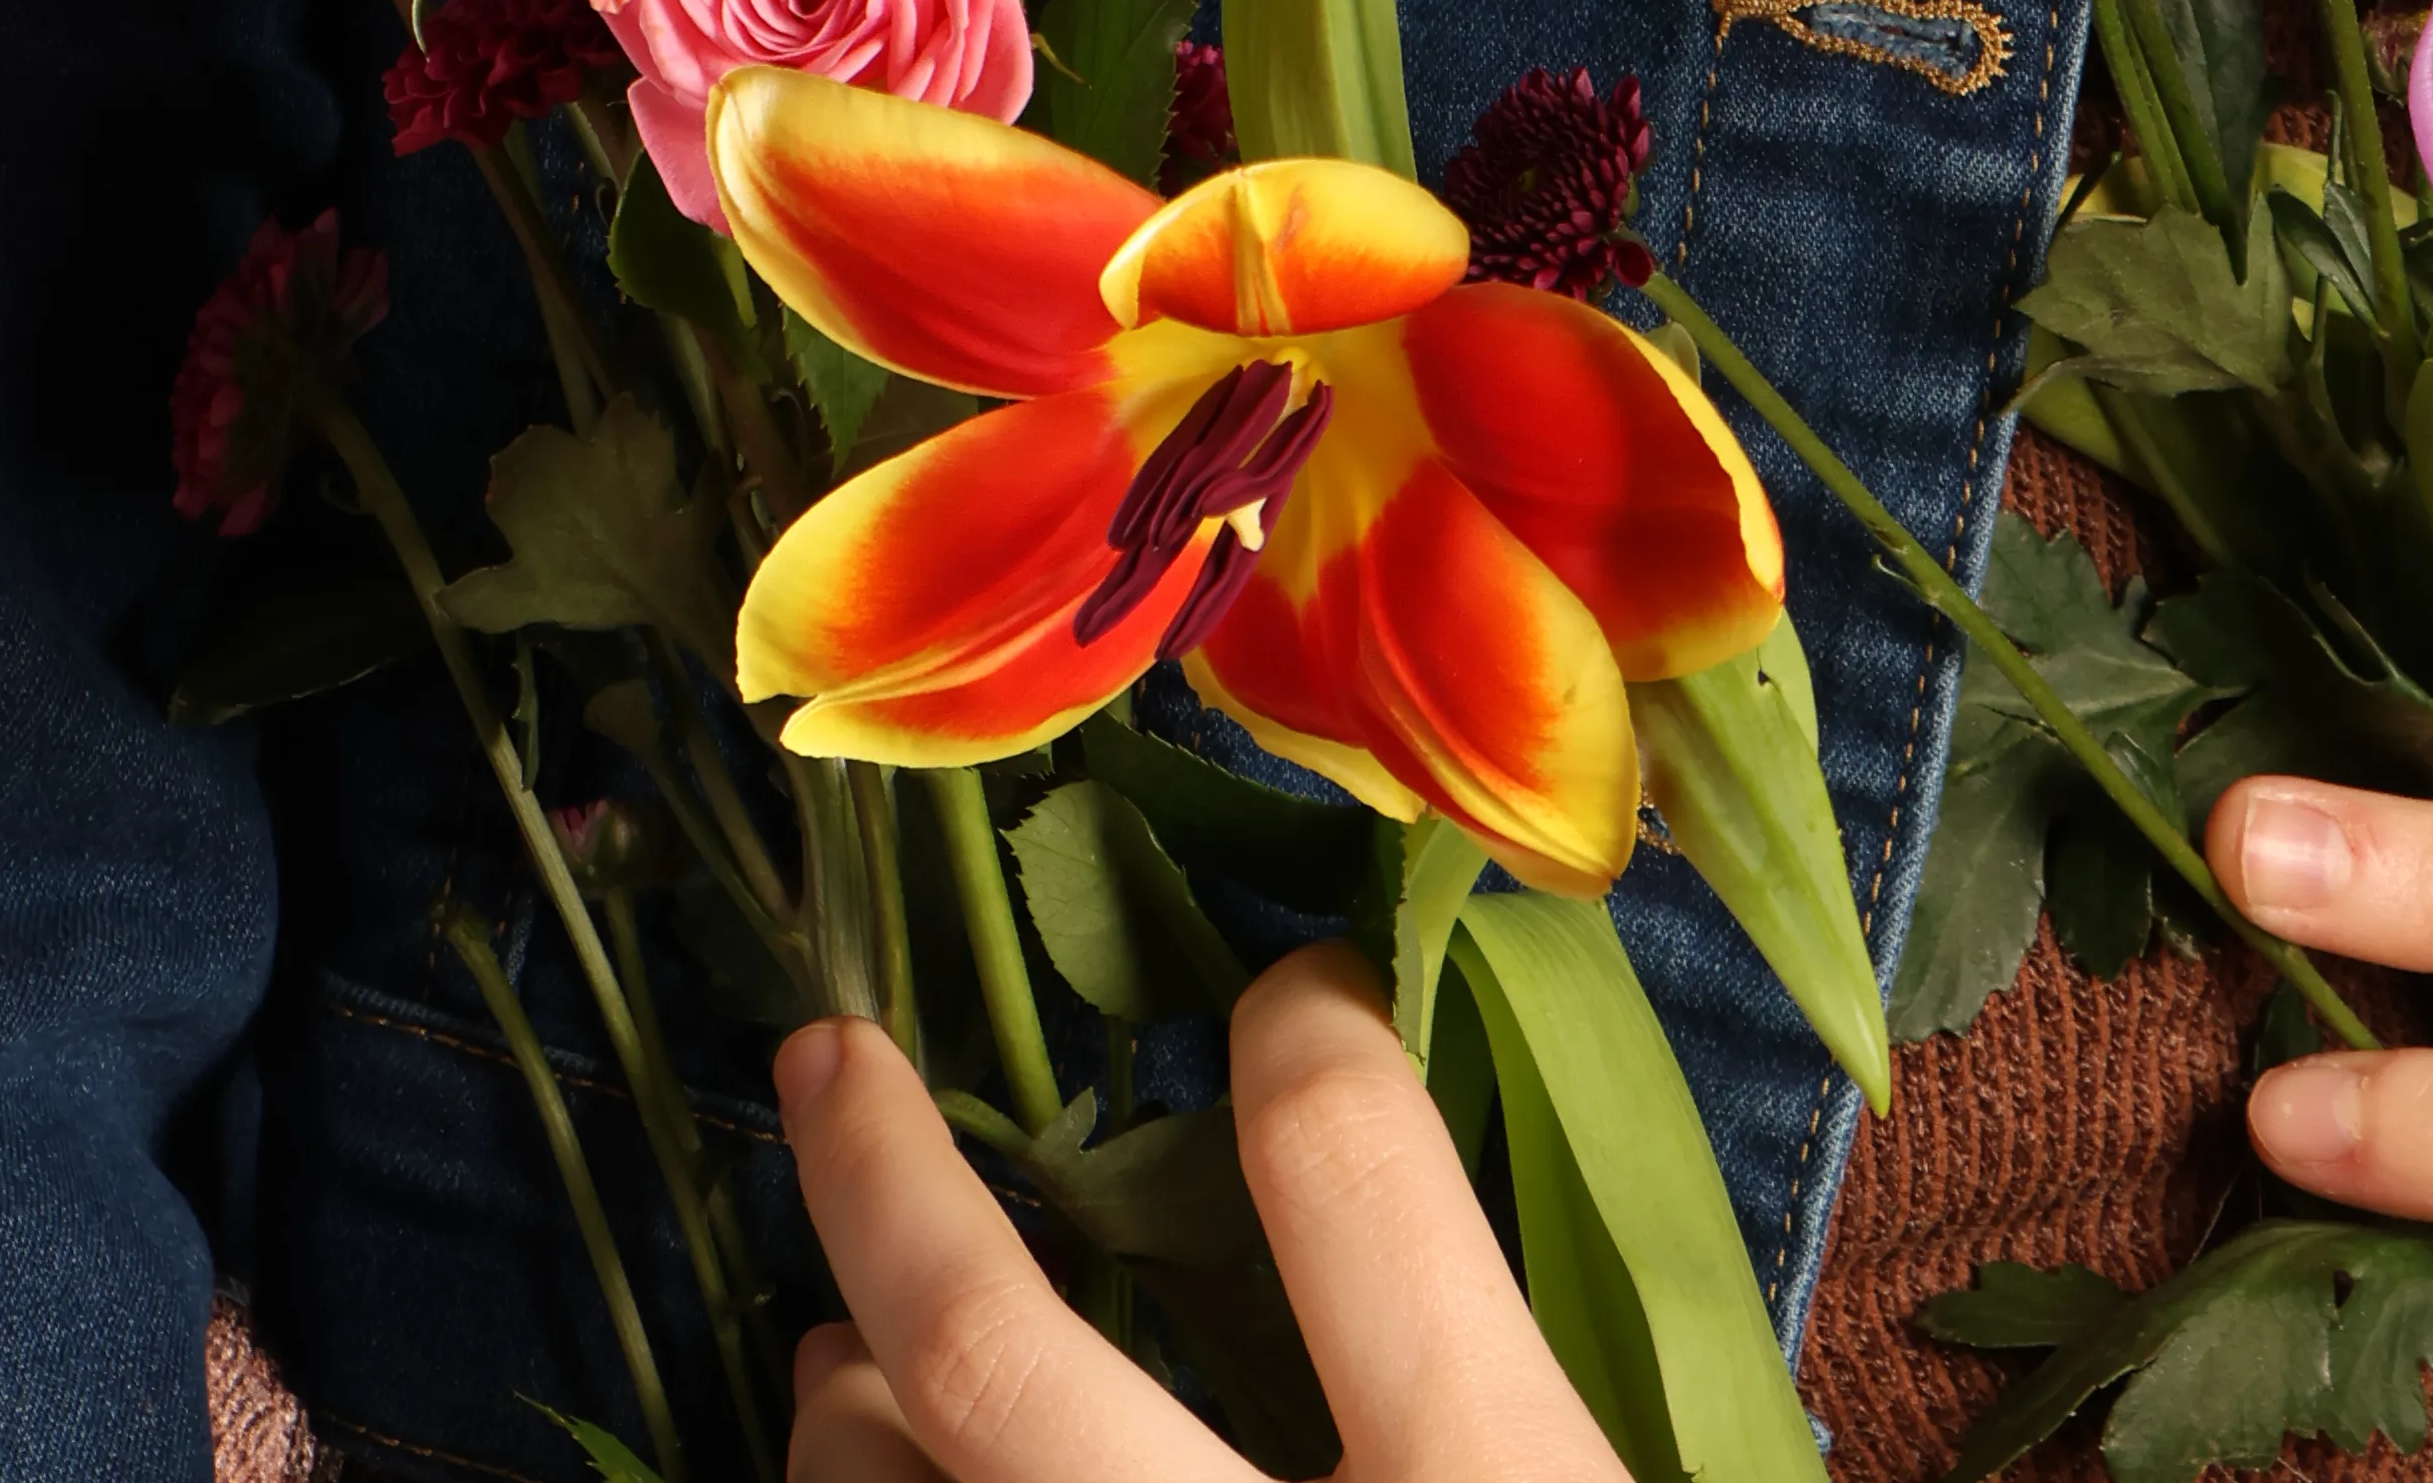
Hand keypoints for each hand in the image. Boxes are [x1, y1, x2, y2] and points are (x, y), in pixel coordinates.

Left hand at [778, 944, 1623, 1481]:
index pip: (1346, 1177)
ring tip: (840, 1350)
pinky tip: (880, 1478)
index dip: (1306, 1043)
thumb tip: (1404, 1181)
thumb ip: (1514, 1362)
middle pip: (999, 1362)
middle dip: (885, 1188)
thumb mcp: (1605, 1482)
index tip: (1290, 999)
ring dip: (845, 1411)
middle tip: (827, 1056)